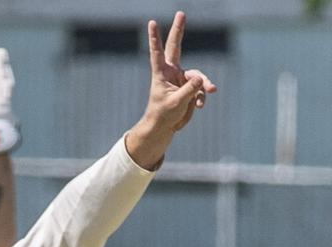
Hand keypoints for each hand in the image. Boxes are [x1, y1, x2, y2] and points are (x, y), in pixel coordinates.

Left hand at [126, 12, 217, 168]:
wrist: (164, 127)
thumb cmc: (163, 115)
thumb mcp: (176, 103)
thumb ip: (189, 90)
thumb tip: (201, 79)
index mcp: (161, 74)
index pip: (158, 53)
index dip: (155, 38)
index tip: (152, 23)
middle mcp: (171, 72)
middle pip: (177, 47)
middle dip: (179, 30)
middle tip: (181, 13)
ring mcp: (181, 78)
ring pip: (197, 76)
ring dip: (202, 89)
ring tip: (199, 104)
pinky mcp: (190, 87)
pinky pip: (200, 89)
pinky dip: (201, 98)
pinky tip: (198, 107)